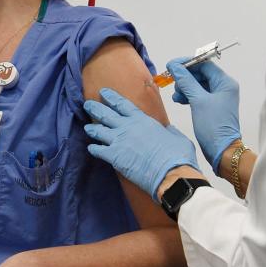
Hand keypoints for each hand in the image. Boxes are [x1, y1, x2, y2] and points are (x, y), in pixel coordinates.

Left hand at [84, 88, 198, 200]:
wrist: (171, 174)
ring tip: (87, 127)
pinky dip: (93, 148)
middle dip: (95, 108)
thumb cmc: (178, 155)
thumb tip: (168, 129)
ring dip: (92, 128)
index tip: (103, 92)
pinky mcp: (114, 157)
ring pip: (99, 131)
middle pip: (106, 114)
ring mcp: (119, 141)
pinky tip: (91, 148)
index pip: (122, 104)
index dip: (111, 97)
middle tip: (87, 104)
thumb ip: (169, 130)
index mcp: (142, 120)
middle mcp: (128, 127)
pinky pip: (98, 150)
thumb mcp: (177, 137)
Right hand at [168, 59, 240, 171]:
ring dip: (184, 87)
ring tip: (176, 95)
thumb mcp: (198, 101)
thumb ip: (186, 81)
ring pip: (197, 84)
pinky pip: (197, 94)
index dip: (187, 63)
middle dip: (185, 77)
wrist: (222, 150)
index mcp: (225, 83)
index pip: (204, 64)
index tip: (172, 66)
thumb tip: (175, 67)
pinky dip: (187, 95)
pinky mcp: (211, 106)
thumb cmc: (214, 126)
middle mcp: (223, 87)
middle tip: (173, 83)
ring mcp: (217, 97)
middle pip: (200, 73)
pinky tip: (179, 100)